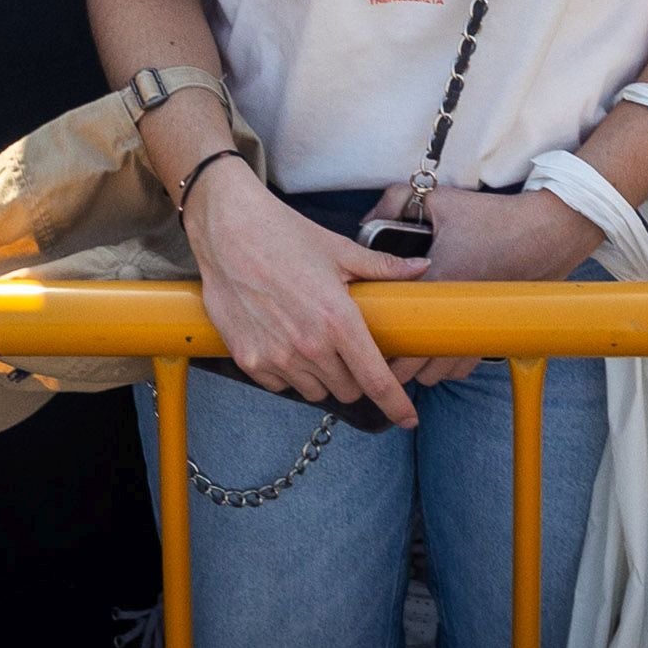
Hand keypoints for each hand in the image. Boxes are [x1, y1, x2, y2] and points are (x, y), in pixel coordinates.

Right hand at [189, 168, 425, 423]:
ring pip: (315, 391)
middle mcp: (309, 345)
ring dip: (322, 376)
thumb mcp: (338, 250)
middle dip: (355, 377)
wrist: (227, 230)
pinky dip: (289, 373)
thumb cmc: (283, 234)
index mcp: (338, 319)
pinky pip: (281, 385)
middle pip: (348, 390)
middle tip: (348, 350)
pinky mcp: (250, 360)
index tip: (408, 418)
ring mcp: (277, 357)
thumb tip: (420, 268)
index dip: (397, 404)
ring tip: (315, 343)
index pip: (376, 379)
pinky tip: (286, 343)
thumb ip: (382, 267)